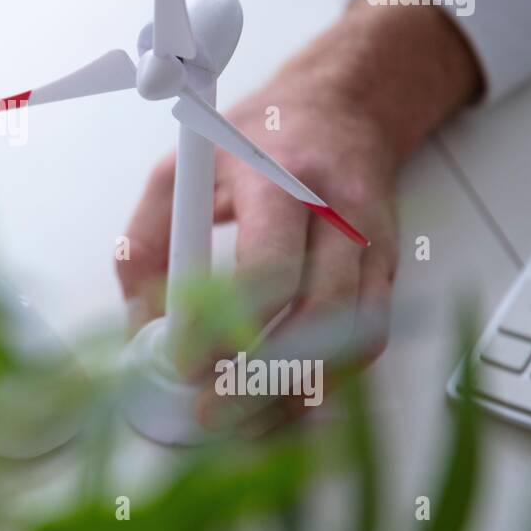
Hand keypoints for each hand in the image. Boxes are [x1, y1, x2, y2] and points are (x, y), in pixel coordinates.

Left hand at [117, 0, 481, 414]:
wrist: (341, 108)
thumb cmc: (254, 138)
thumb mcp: (180, 168)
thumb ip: (148, 244)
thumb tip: (142, 331)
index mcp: (279, 176)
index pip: (266, 266)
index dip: (225, 327)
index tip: (182, 363)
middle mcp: (338, 210)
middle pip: (318, 313)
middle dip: (260, 376)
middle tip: (209, 412)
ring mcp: (372, 242)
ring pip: (352, 337)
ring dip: (296, 392)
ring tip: (242, 423)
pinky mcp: (388, 269)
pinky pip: (367, 339)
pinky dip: (327, 382)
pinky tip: (283, 402)